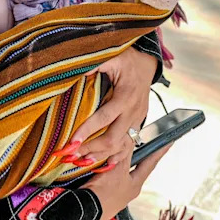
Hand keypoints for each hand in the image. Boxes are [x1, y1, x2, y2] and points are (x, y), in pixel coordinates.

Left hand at [70, 48, 156, 162]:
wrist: (147, 63)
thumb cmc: (127, 59)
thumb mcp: (111, 57)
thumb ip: (94, 65)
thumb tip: (72, 72)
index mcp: (126, 96)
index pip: (105, 117)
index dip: (88, 130)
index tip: (71, 141)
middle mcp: (133, 111)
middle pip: (114, 138)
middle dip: (92, 148)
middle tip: (71, 154)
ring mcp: (138, 119)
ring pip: (122, 145)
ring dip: (101, 155)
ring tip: (81, 161)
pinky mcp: (138, 123)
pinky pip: (129, 144)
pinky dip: (116, 155)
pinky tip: (102, 162)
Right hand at [86, 140, 170, 217]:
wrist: (85, 208)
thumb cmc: (103, 193)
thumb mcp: (117, 168)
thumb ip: (124, 152)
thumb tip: (130, 138)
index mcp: (135, 184)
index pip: (150, 163)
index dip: (159, 151)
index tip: (168, 143)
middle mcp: (128, 189)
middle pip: (134, 166)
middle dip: (135, 154)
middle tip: (140, 141)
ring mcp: (116, 192)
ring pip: (120, 169)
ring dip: (117, 159)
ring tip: (115, 148)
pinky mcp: (104, 192)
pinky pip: (107, 174)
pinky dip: (106, 166)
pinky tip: (100, 161)